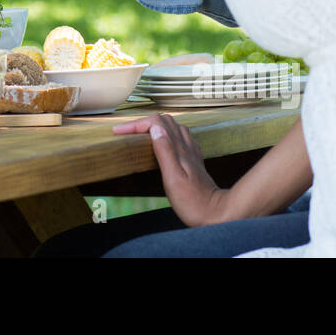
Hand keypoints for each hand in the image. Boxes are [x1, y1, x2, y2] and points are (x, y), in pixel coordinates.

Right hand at [112, 113, 230, 225]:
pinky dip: (167, 135)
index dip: (135, 124)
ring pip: (173, 127)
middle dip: (143, 122)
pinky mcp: (194, 161)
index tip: (118, 132)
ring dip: (155, 126)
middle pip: (164, 120)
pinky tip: (164, 144)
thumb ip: (165, 151)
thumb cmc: (193, 201)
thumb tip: (154, 127)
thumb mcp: (173, 178)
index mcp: (179, 149)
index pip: (156, 122)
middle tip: (126, 133)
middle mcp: (187, 146)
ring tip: (140, 135)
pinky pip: (181, 138)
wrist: (217, 214)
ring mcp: (192, 152)